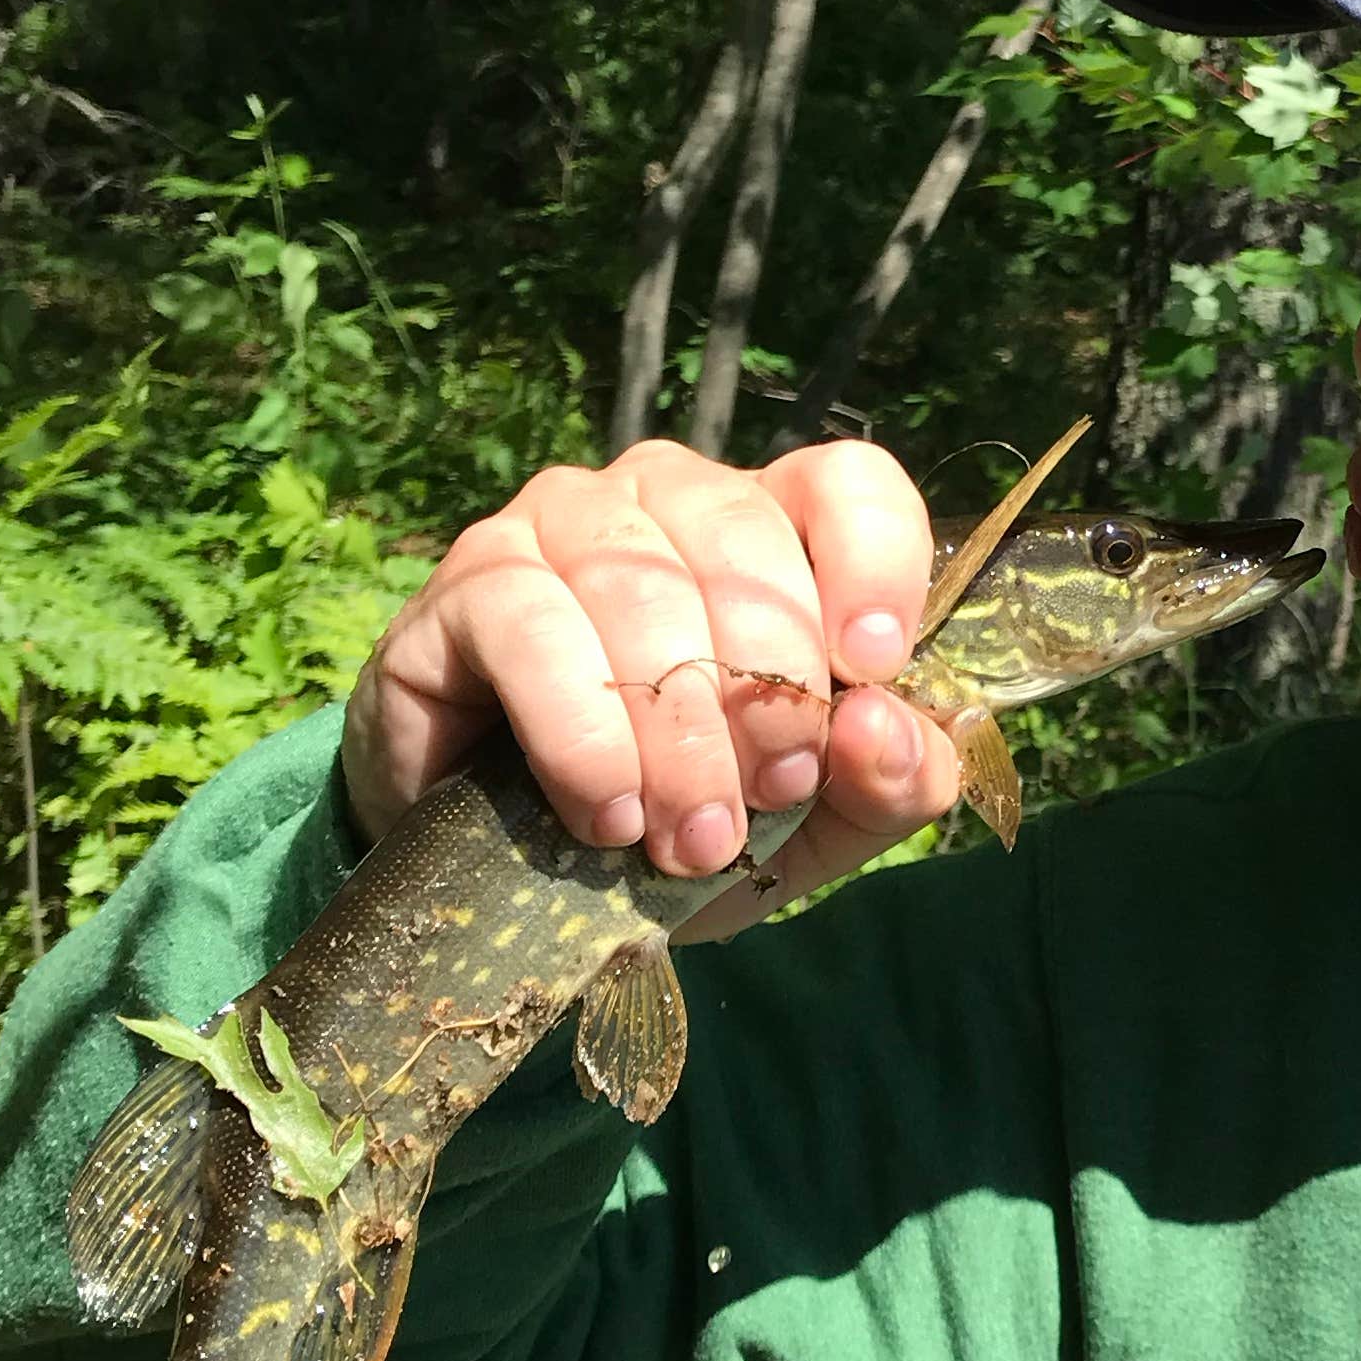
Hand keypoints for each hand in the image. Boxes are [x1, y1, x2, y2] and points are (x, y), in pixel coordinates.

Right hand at [341, 439, 968, 933]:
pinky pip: (532, 626)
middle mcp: (667, 496)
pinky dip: (581, 735)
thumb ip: (890, 777)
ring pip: (640, 586)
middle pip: (743, 539)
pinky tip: (607, 814)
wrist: (521, 876)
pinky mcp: (470, 579)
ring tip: (691, 839)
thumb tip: (881, 728)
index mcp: (776, 528)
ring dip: (677, 733)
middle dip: (768, 688)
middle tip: (768, 800)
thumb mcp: (820, 819)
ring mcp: (560, 519)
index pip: (847, 484)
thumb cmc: (689, 814)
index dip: (874, 565)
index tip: (870, 671)